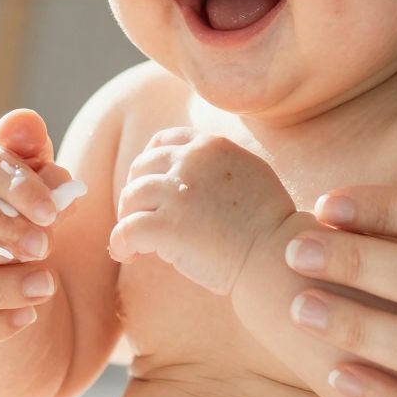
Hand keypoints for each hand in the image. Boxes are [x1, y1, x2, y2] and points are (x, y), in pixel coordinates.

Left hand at [108, 128, 296, 294]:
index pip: (164, 141)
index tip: (151, 186)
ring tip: (137, 242)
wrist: (276, 255)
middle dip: (136, 193)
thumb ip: (218, 165)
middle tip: (141, 218)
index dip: (150, 164)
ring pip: (130, 197)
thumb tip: (188, 174)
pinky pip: (125, 230)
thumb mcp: (250, 174)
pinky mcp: (167, 226)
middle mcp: (191, 162)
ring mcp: (177, 192)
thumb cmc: (268, 225)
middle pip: (142, 168)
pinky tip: (128, 254)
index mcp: (211, 146)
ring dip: (129, 218)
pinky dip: (120, 243)